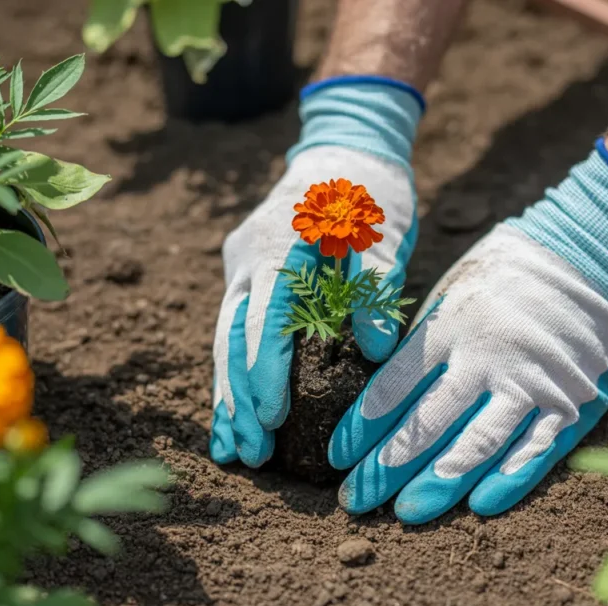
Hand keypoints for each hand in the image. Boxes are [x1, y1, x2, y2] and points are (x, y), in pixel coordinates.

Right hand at [210, 145, 415, 466]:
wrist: (346, 149)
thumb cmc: (371, 190)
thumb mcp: (383, 231)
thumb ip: (374, 286)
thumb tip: (372, 348)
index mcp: (279, 244)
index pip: (265, 317)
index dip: (264, 370)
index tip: (272, 417)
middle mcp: (248, 258)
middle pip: (233, 337)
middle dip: (239, 399)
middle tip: (251, 454)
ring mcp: (242, 267)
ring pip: (224, 340)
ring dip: (228, 397)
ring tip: (232, 450)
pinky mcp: (247, 278)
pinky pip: (232, 332)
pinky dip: (232, 375)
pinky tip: (232, 417)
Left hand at [329, 143, 607, 521]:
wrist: (589, 256)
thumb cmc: (504, 275)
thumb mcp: (451, 293)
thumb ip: (421, 344)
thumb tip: (380, 398)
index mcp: (450, 325)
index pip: (393, 387)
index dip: (361, 427)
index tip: (337, 455)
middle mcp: (488, 355)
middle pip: (427, 424)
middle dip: (385, 467)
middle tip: (355, 500)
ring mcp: (533, 380)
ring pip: (478, 444)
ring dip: (439, 483)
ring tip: (407, 512)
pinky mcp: (573, 399)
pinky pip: (537, 448)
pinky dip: (509, 480)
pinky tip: (480, 505)